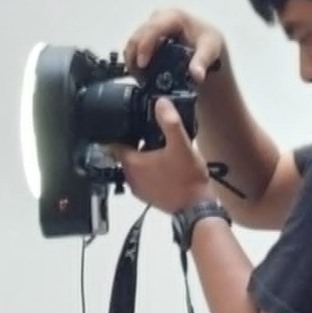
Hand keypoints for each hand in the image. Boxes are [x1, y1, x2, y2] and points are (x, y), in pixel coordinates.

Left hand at [114, 99, 215, 214]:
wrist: (197, 208)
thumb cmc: (188, 181)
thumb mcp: (181, 145)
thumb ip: (170, 122)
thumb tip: (161, 104)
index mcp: (132, 164)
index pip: (114, 143)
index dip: (123, 131)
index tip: (132, 124)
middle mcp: (131, 178)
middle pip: (125, 153)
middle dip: (137, 142)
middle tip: (152, 134)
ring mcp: (139, 189)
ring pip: (135, 166)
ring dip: (144, 157)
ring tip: (161, 149)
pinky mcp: (149, 196)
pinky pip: (144, 177)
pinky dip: (151, 170)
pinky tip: (167, 165)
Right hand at [124, 8, 226, 87]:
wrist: (207, 48)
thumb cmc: (209, 44)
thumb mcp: (211, 50)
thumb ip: (202, 61)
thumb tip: (197, 75)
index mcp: (173, 16)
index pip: (153, 28)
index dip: (144, 45)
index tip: (143, 64)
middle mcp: (159, 18)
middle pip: (138, 35)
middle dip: (135, 56)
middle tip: (141, 77)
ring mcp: (151, 27)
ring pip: (132, 43)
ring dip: (133, 61)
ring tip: (142, 79)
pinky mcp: (146, 37)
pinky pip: (133, 49)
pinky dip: (134, 63)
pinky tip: (142, 75)